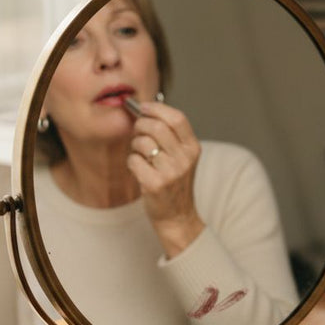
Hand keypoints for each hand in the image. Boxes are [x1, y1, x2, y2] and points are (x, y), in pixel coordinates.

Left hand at [127, 99, 204, 257]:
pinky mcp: (155, 185)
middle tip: (137, 131)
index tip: (144, 108)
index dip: (157, 108)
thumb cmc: (175, 183)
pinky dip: (131, 162)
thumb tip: (147, 110)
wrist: (178, 216)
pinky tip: (138, 169)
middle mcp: (184, 159)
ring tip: (140, 154)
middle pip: (156, 126)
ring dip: (135, 145)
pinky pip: (133, 160)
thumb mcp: (183, 157)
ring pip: (142, 142)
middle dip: (140, 125)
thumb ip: (171, 136)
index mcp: (193, 148)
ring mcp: (171, 172)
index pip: (177, 118)